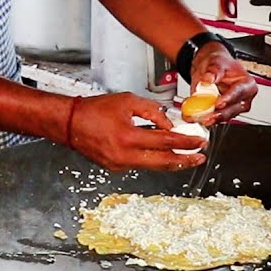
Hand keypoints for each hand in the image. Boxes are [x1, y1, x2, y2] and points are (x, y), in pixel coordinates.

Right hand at [69, 93, 207, 171]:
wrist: (70, 123)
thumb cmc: (94, 110)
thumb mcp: (128, 102)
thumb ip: (152, 112)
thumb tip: (169, 125)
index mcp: (128, 137)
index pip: (166, 142)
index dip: (185, 142)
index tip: (199, 142)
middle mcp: (124, 155)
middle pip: (163, 162)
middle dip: (185, 160)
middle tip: (199, 157)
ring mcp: (119, 165)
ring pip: (153, 166)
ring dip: (171, 161)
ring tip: (186, 157)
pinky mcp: (115, 168)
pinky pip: (140, 164)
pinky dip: (153, 159)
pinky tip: (162, 154)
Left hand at [190, 43, 257, 124]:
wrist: (210, 67)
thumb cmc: (219, 63)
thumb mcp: (217, 61)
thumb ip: (214, 71)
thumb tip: (208, 79)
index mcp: (247, 83)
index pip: (239, 92)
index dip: (228, 99)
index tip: (218, 103)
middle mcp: (243, 98)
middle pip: (233, 109)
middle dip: (219, 114)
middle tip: (206, 115)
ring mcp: (233, 107)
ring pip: (224, 116)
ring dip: (210, 117)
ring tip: (197, 116)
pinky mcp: (222, 113)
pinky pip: (214, 118)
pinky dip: (204, 117)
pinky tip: (194, 116)